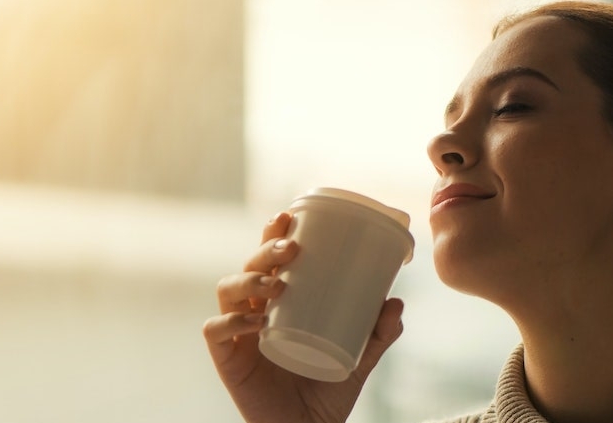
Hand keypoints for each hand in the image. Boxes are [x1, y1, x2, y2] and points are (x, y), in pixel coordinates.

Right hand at [202, 212, 404, 422]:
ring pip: (227, 290)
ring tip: (277, 285)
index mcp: (279, 302)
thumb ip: (378, 332)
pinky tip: (254, 322)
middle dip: (265, 250)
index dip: (273, 233)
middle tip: (291, 249)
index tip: (289, 217)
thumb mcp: (360, 357)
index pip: (270, 258)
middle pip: (248, 266)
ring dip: (249, 280)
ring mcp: (237, 334)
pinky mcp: (227, 360)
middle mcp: (254, 311)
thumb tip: (396, 301)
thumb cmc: (327, 390)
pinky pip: (216, 332)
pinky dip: (231, 322)